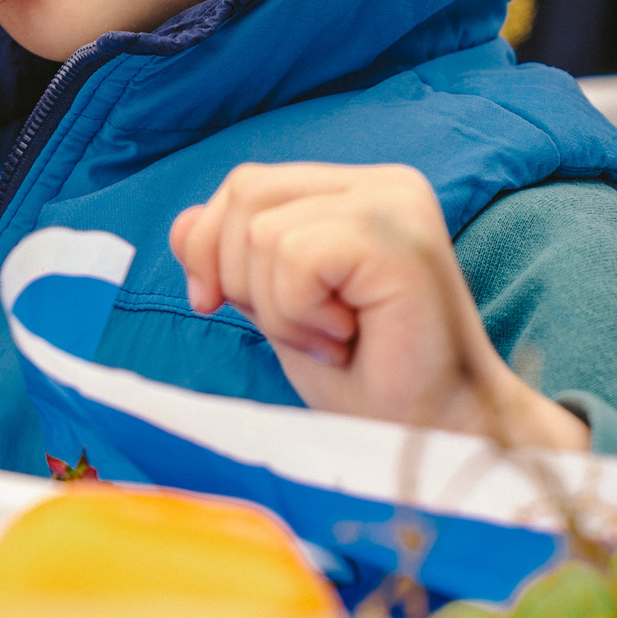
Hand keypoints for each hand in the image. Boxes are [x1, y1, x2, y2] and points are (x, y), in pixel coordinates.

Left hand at [169, 163, 589, 448]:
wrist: (434, 434)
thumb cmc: (367, 379)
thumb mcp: (279, 308)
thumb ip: (237, 257)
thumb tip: (182, 224)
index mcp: (358, 188)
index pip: (246, 184)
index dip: (211, 247)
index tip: (216, 304)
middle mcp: (383, 182)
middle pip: (245, 192)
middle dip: (242, 278)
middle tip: (306, 331)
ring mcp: (395, 202)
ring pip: (263, 231)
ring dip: (280, 309)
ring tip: (335, 337)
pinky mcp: (396, 235)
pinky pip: (294, 258)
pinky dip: (300, 314)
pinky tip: (348, 337)